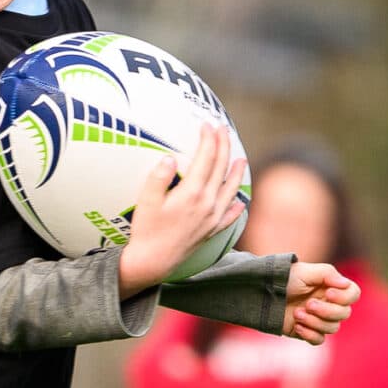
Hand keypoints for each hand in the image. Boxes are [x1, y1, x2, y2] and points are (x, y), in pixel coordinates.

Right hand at [115, 123, 248, 293]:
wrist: (153, 262)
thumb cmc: (146, 230)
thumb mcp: (146, 201)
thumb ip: (159, 177)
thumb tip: (170, 158)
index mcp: (193, 192)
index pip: (206, 158)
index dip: (208, 139)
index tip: (206, 125)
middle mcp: (208, 203)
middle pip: (221, 168)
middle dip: (223, 146)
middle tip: (223, 130)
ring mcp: (213, 218)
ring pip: (231, 190)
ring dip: (237, 172)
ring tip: (240, 159)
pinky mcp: (212, 231)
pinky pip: (230, 216)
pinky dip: (237, 206)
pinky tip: (239, 201)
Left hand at [283, 262, 358, 344]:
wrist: (262, 293)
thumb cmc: (284, 278)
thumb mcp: (305, 271)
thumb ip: (328, 273)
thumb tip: (345, 284)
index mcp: (331, 287)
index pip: (353, 295)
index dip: (344, 297)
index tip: (328, 293)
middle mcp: (328, 304)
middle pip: (344, 314)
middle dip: (326, 310)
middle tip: (308, 304)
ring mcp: (318, 319)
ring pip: (333, 328)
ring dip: (315, 321)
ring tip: (297, 313)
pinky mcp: (306, 331)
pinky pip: (319, 340)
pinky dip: (310, 334)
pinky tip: (297, 326)